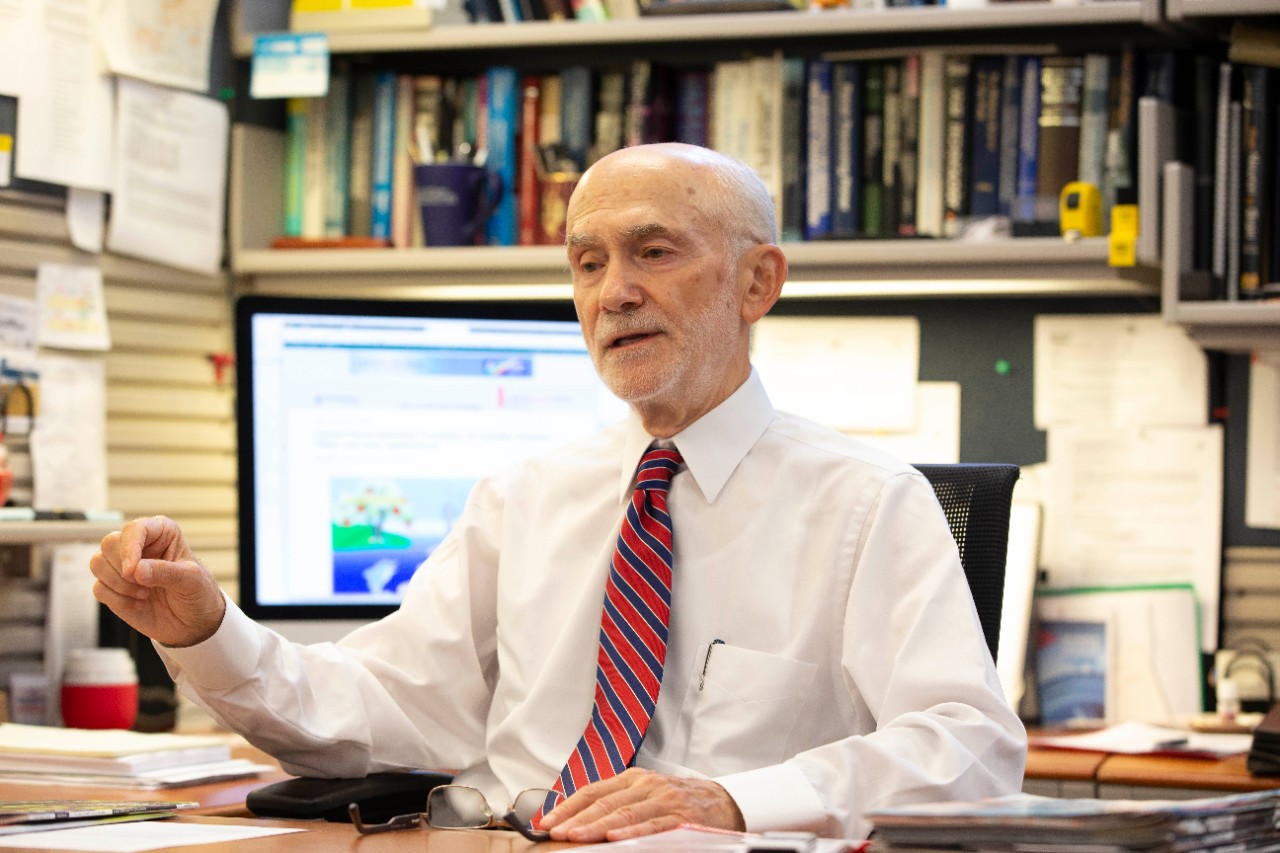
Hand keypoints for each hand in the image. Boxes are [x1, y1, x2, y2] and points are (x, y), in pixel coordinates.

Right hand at [89, 515, 225, 647]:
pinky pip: (98, 588)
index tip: (132, 571)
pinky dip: (117, 599)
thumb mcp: (191, 580)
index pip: (134, 529)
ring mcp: (122, 566)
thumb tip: (135, 570)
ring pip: (97, 563)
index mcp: (161, 532)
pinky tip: (138, 605)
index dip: (129, 548)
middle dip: (123, 569)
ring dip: (119, 585)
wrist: (193, 623)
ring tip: (145, 595)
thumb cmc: (198, 593)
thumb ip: (165, 572)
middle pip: (109, 543)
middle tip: (145, 585)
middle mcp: (139, 544)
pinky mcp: (113, 587)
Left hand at [540, 767, 744, 842]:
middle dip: (576, 819)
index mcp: (633, 779)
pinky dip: (631, 831)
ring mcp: (663, 799)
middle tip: (555, 832)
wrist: (723, 801)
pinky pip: (652, 825)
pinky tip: (614, 838)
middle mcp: (645, 785)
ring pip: (624, 813)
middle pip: (604, 802)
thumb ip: (617, 803)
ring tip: (575, 836)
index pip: (593, 791)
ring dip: (596, 826)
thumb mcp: (646, 794)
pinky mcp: (680, 816)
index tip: (546, 822)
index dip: (568, 806)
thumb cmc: (678, 800)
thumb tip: (579, 821)